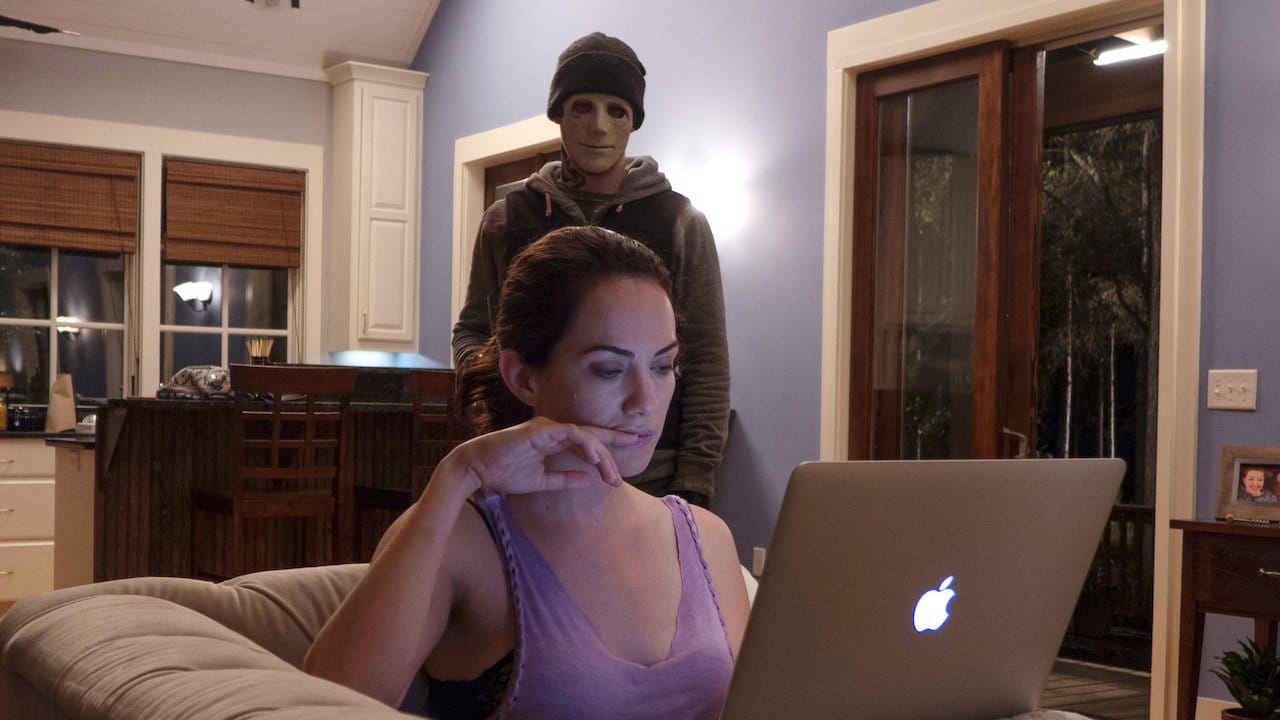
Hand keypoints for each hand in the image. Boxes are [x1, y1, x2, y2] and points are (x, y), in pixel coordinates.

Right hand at [445, 417, 644, 495]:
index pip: (589, 441)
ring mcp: (548, 428)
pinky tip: (596, 460)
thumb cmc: (504, 474)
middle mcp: (554, 430)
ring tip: (613, 475)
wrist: (478, 470)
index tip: (632, 449)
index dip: (611, 445)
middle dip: (618, 440)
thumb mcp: (541, 482)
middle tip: (638, 447)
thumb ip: (564, 480)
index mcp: (555, 440)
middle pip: (593, 435)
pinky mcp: (540, 430)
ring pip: (586, 436)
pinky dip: (586, 446)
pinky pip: (571, 434)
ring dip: (603, 455)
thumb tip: (588, 481)